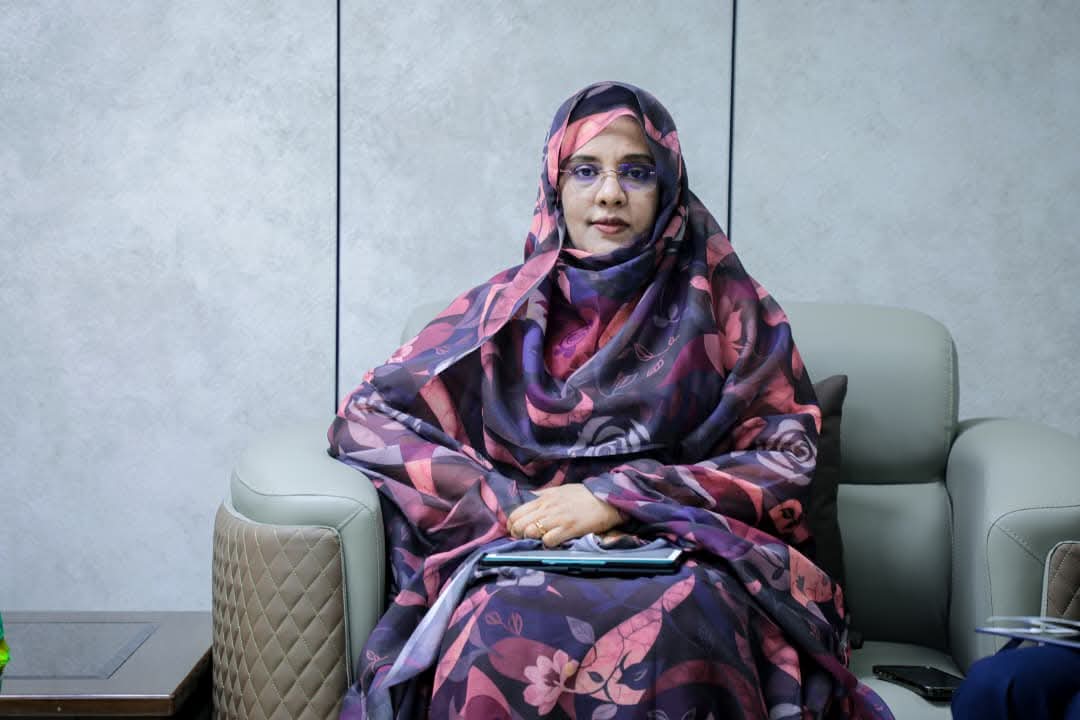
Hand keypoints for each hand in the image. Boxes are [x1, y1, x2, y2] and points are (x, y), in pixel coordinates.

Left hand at [506, 484, 624, 547]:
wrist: (606, 499)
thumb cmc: (583, 495)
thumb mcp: (560, 490)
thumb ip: (544, 495)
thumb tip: (530, 499)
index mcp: (544, 499)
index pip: (516, 513)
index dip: (512, 525)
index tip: (516, 531)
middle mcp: (547, 508)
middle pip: (519, 524)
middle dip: (517, 534)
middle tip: (525, 538)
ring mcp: (557, 519)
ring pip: (530, 532)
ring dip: (531, 539)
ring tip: (539, 540)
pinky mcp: (569, 529)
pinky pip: (548, 541)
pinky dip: (547, 544)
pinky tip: (553, 543)